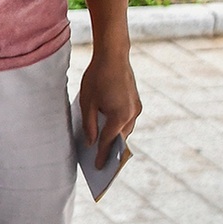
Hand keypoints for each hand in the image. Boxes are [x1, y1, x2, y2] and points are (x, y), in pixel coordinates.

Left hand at [78, 47, 141, 166]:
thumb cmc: (96, 77)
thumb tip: (92, 143)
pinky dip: (118, 127)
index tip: (97, 168)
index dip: (102, 156)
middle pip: (119, 138)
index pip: (108, 142)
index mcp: (119, 116)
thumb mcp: (86, 102)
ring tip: (103, 148)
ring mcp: (136, 108)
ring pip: (125, 130)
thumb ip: (89, 125)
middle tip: (100, 162)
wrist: (114, 55)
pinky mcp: (136, 102)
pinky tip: (108, 129)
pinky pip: (127, 120)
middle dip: (110, 150)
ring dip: (115, 138)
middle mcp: (132, 114)